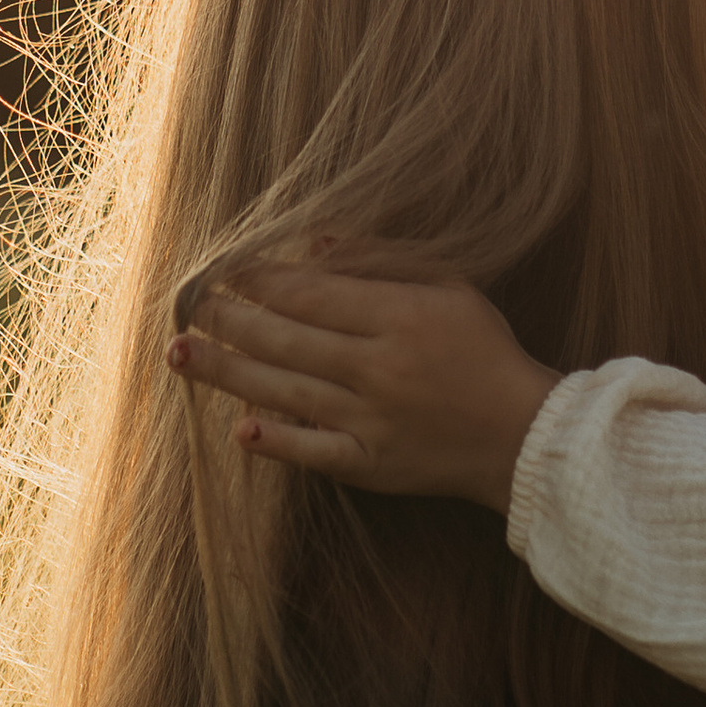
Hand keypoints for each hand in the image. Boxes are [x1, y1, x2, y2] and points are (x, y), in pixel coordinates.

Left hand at [167, 256, 558, 507]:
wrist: (525, 435)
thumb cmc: (486, 353)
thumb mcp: (450, 289)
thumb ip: (384, 264)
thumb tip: (318, 241)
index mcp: (399, 319)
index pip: (311, 295)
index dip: (260, 281)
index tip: (224, 270)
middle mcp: (379, 369)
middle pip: (286, 340)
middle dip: (228, 320)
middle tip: (186, 305)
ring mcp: (372, 421)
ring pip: (285, 391)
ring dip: (227, 372)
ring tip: (180, 353)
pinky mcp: (372, 466)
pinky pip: (314, 452)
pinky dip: (276, 442)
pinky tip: (238, 428)